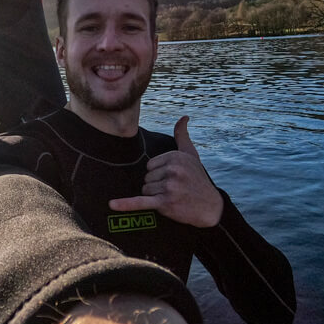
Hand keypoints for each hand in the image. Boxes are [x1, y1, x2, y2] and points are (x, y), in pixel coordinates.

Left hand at [108, 116, 222, 227]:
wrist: (210, 207)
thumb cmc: (198, 179)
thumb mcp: (192, 154)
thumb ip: (182, 135)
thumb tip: (184, 117)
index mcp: (175, 156)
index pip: (150, 165)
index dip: (159, 174)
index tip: (173, 178)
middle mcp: (172, 170)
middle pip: (147, 178)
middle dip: (157, 186)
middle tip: (175, 190)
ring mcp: (168, 187)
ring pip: (145, 190)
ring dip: (156, 197)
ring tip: (173, 197)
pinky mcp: (165, 203)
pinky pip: (140, 202)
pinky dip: (126, 204)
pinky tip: (112, 205)